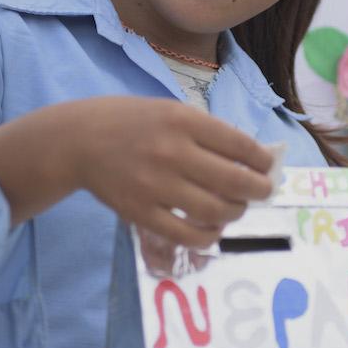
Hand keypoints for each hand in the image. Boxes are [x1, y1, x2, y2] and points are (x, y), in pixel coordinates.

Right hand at [0, 97, 274, 271]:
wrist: (78, 141)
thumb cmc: (132, 123)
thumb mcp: (170, 111)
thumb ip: (207, 133)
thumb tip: (251, 161)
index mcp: (183, 121)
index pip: (240, 145)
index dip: (263, 161)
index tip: (269, 167)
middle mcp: (172, 152)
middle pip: (236, 182)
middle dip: (259, 190)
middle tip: (263, 192)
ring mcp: (156, 185)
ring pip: (216, 211)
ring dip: (237, 213)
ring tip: (236, 208)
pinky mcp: (141, 213)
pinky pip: (187, 235)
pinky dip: (209, 236)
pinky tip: (213, 229)